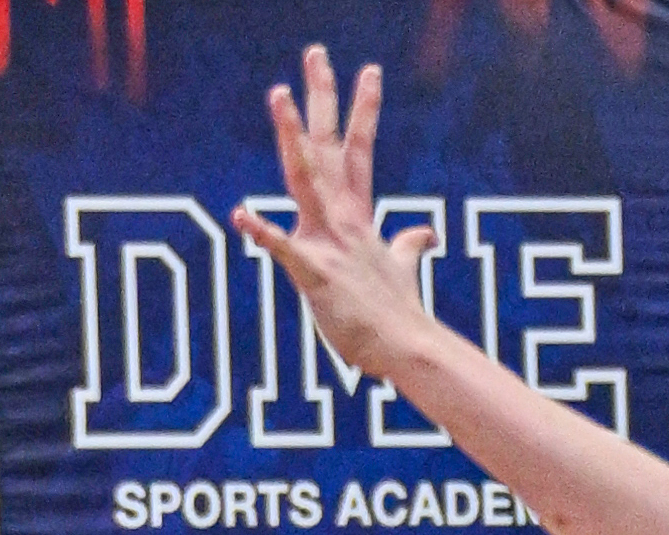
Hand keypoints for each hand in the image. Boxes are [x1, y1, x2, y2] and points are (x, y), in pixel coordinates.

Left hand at [235, 47, 434, 385]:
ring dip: (291, 137)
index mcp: (359, 217)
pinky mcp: (315, 275)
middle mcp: (343, 220)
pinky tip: (240, 215)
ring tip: (279, 95)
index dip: (363, 109)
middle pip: (329, 146)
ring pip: (305, 178)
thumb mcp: (404, 271)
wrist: (408, 348)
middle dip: (322, 97)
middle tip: (315, 53)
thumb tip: (427, 233)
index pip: (360, 151)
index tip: (368, 70)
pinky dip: (262, 233)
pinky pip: (283, 250)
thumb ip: (409, 245)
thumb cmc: (400, 316)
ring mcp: (329, 243)